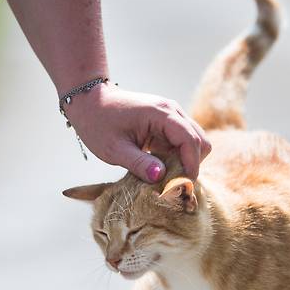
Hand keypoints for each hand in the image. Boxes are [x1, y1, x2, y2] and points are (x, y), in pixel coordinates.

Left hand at [65, 85, 211, 181]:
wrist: (89, 101)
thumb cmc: (98, 123)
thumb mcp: (114, 149)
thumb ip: (138, 164)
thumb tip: (160, 177)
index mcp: (161, 114)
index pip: (190, 141)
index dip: (191, 166)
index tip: (183, 187)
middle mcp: (172, 111)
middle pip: (200, 141)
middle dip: (192, 164)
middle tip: (174, 184)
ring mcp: (171, 115)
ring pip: (194, 142)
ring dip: (185, 161)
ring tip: (166, 176)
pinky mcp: (167, 122)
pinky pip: (183, 141)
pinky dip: (178, 156)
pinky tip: (160, 166)